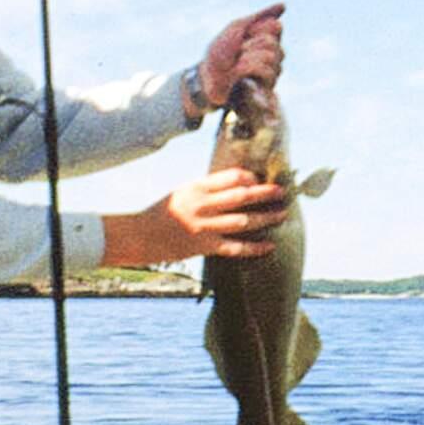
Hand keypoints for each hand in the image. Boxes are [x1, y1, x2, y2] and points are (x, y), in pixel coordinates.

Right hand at [100, 169, 288, 267]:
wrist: (141, 235)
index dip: (249, 177)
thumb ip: (207, 189)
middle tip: (282, 192)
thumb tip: (235, 185)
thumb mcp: (184, 191)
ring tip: (282, 214)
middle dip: (264, 193)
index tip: (260, 179)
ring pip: (242, 221)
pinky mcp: (204, 247)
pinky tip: (269, 245)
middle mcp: (203, 206)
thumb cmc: (164, 211)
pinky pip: (235, 247)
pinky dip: (254, 247)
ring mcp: (204, 227)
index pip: (230, 177)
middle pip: (241, 197)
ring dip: (265, 217)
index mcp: (197, 188)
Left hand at [199, 2, 285, 106]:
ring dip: (245, 59)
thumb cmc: (219, 54)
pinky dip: (247, 68)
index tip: (240, 37)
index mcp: (267, 41)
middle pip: (271, 42)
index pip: (275, 27)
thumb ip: (260, 17)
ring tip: (233, 67)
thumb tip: (284, 5)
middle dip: (248, 46)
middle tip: (235, 55)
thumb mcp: (236, 29)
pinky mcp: (266, 89)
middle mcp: (274, 57)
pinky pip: (266, 72)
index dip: (254, 29)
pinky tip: (237, 72)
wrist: (206, 78)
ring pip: (270, 57)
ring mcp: (272, 74)